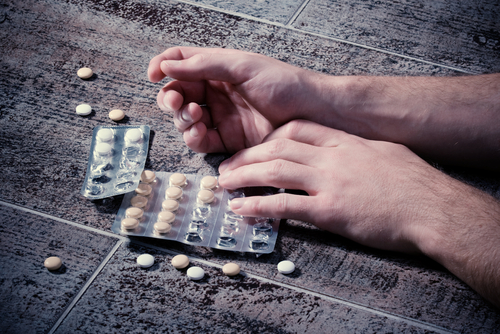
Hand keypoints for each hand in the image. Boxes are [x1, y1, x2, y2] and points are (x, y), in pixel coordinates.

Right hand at [148, 47, 325, 152]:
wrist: (310, 114)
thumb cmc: (283, 84)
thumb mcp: (242, 66)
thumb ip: (204, 65)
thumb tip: (166, 65)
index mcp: (218, 69)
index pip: (181, 64)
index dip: (163, 67)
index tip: (154, 75)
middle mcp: (216, 93)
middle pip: (178, 94)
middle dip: (171, 99)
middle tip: (177, 102)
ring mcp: (221, 117)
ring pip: (185, 120)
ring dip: (182, 119)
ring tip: (195, 116)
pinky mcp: (228, 141)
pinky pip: (200, 140)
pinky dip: (193, 137)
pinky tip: (200, 132)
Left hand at [217, 120, 471, 252]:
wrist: (433, 209)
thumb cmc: (415, 184)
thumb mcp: (386, 153)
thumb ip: (358, 150)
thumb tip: (344, 151)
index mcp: (345, 141)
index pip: (298, 128)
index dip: (270, 136)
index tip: (255, 146)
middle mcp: (333, 157)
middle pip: (278, 146)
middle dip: (248, 155)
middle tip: (228, 166)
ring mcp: (329, 182)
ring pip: (275, 170)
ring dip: (244, 175)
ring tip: (223, 183)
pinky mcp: (330, 210)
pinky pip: (285, 204)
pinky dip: (259, 205)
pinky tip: (241, 210)